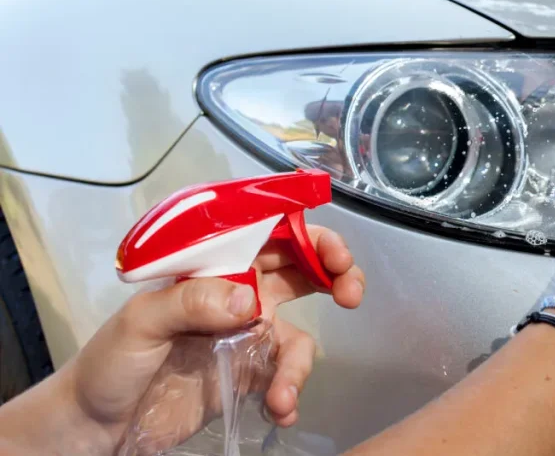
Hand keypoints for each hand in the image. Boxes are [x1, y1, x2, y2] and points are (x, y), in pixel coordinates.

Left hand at [67, 225, 363, 454]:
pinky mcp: (248, 377)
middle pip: (301, 271)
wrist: (95, 426)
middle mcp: (237, 294)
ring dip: (301, 363)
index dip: (308, 236)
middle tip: (351, 293)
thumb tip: (251, 300)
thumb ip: (192, 302)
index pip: (269, 235)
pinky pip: (284, 376)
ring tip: (284, 395)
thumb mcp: (140, 321)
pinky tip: (280, 410)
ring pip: (297, 334)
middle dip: (335, 275)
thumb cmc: (109, 362)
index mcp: (213, 268)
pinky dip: (290, 393)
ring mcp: (246, 336)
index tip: (333, 255)